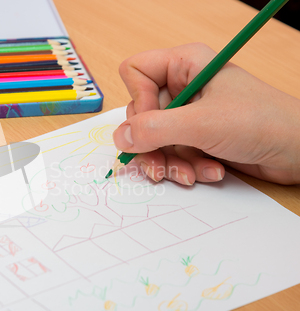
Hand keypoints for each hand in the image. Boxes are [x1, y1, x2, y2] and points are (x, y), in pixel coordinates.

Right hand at [113, 43, 299, 184]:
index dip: (138, 101)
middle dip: (153, 145)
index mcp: (184, 65)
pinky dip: (186, 167)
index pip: (135, 72)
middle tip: (161, 166)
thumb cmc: (261, 123)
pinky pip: (173, 153)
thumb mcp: (202, 125)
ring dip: (170, 162)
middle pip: (141, 114)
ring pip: (155, 139)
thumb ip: (155, 130)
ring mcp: (190, 113)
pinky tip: (209, 171)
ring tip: (191, 174)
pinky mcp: (197, 136)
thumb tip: (119, 138)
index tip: (152, 124)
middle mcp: (183, 87)